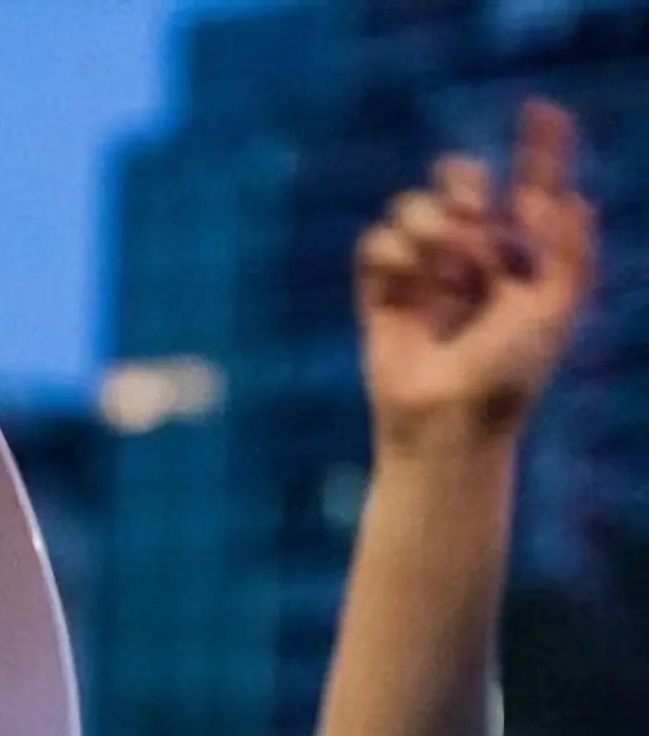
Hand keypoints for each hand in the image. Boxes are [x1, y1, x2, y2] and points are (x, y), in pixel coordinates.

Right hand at [356, 99, 596, 455]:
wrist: (447, 419)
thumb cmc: (511, 373)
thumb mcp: (558, 307)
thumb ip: (567, 247)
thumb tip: (557, 195)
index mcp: (522, 259)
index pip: (532, 189)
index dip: (542, 149)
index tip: (541, 109)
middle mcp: (473, 258)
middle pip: (460, 182)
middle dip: (463, 183)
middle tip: (471, 211)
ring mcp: (423, 273)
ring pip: (414, 208)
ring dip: (430, 226)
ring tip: (441, 267)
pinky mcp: (380, 292)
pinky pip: (375, 244)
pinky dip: (391, 254)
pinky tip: (406, 282)